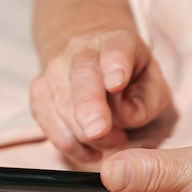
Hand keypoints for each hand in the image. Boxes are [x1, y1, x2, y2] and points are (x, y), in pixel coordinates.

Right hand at [30, 29, 170, 162]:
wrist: (91, 59)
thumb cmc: (129, 76)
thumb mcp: (152, 84)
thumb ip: (148, 100)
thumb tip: (128, 114)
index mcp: (115, 41)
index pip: (115, 48)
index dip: (116, 64)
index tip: (117, 83)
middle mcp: (81, 50)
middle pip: (82, 76)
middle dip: (88, 105)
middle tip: (98, 130)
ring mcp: (54, 70)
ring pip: (64, 107)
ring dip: (90, 135)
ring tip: (114, 138)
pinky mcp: (39, 94)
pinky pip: (51, 127)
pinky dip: (72, 146)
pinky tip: (92, 150)